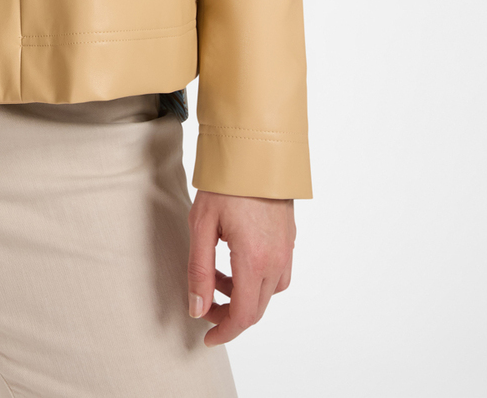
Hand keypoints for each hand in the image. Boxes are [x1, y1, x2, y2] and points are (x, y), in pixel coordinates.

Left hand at [187, 190, 294, 345]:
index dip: (224, 331)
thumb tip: (197, 309)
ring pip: (268, 292)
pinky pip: (277, 273)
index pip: (244, 315)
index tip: (207, 337)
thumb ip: (198, 270)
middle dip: (228, 312)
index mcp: (254, 260)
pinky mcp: (289, 239)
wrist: (256, 150)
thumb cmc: (226, 184)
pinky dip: (256, 278)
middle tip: (204, 301)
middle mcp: (277, 260)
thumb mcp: (201, 225)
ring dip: (242, 294)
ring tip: (215, 272)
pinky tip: (234, 259)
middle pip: (257, 308)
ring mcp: (287, 250)